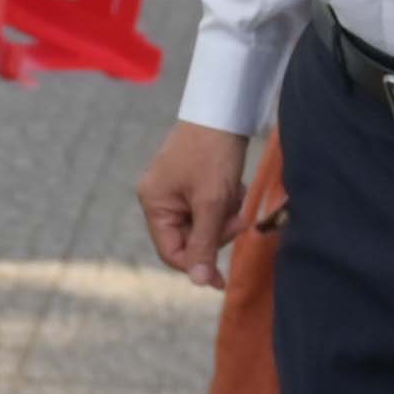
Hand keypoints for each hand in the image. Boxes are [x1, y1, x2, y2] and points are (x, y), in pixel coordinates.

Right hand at [136, 122, 250, 288]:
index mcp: (154, 203)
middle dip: (216, 232)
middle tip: (239, 219)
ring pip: (202, 223)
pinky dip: (223, 203)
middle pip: (188, 239)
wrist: (224, 110)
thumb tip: (200, 283)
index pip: (171, 252)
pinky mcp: (191, 181)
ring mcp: (174, 189)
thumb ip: (205, 244)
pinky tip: (233, 187)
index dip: (197, 265)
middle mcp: (159, 197)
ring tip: (236, 196)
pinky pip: (207, 207)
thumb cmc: (213, 154)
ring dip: (223, 216)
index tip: (222, 277)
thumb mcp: (211, 203)